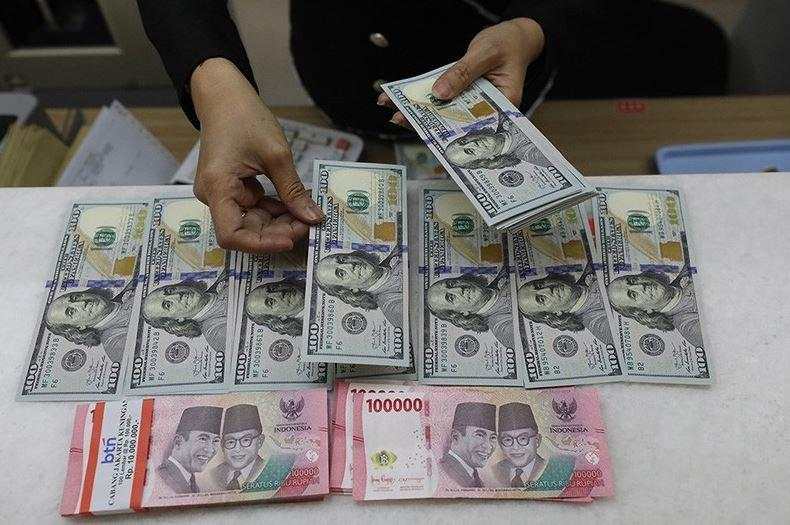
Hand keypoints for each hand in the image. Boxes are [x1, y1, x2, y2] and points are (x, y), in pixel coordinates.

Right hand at [191, 58, 323, 252]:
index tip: (290, 240)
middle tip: (309, 223)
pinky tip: (296, 204)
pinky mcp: (231, 189)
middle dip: (279, 231)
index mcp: (216, 187)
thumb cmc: (244, 117)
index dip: (261, 244)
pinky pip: (254, 208)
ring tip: (307, 213)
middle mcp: (213, 196)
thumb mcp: (276, 155)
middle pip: (246, 230)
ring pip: (253, 221)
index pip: (231, 235)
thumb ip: (293, 191)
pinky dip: (275, 209)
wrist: (224, 96)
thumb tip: (313, 219)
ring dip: (280, 222)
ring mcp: (221, 193)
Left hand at [378, 18, 544, 125]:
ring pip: (444, 110)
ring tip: (394, 109)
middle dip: (425, 122)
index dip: (450, 134)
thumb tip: (438, 94)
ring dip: (419, 110)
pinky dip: (424, 95)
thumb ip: (463, 73)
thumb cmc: (508, 44)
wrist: (514, 36)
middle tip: (400, 118)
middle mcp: (486, 110)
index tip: (427, 135)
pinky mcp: (462, 93)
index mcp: (502, 107)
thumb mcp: (485, 54)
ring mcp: (472, 103)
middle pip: (454, 121)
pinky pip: (442, 96)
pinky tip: (403, 95)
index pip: (474, 126)